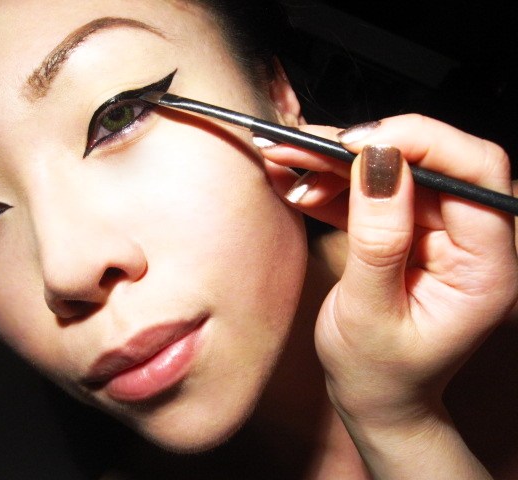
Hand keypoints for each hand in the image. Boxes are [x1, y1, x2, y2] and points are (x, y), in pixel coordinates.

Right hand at [260, 114, 517, 477]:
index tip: (357, 143)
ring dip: (337, 164)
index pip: (475, 173)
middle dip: (362, 148)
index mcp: (485, 265)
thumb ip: (378, 238)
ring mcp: (439, 234)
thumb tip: (379, 164)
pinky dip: (334, 185)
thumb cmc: (378, 372)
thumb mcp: (369, 312)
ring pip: (394, 171)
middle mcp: (470, 240)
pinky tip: (297, 184)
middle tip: (303, 146)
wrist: (375, 396)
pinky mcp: (407, 232)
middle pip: (428, 162)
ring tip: (286, 163)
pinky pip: (373, 193)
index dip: (420, 143)